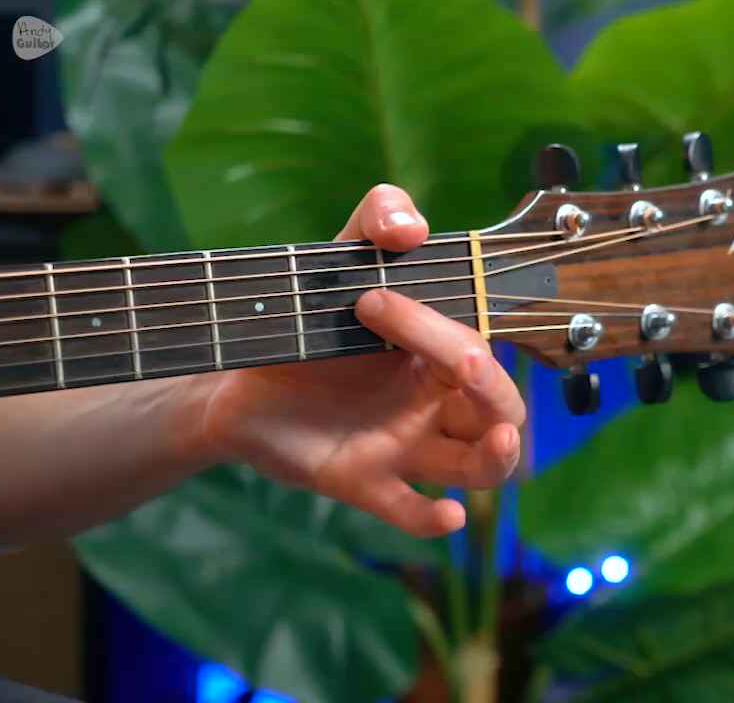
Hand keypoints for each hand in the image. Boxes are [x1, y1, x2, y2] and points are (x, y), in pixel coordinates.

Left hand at [185, 185, 524, 536]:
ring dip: (499, 457)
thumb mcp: (340, 255)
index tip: (369, 296)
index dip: (435, 325)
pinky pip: (412, 511)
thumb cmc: (304, 314)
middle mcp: (434, 403)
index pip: (472, 345)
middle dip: (495, 387)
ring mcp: (405, 446)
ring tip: (501, 442)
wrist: (231, 370)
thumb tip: (412, 228)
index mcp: (440, 353)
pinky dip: (434, 518)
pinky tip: (448, 516)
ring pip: (479, 466)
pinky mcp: (365, 481)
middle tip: (460, 359)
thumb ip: (379, 216)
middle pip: (500, 408)